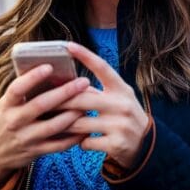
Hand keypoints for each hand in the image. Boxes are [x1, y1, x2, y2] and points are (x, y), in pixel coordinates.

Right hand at [0, 64, 90, 187]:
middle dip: (64, 93)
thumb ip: (24, 91)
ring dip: (72, 115)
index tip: (49, 67)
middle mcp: (14, 121)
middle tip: (83, 82)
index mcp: (7, 105)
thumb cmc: (6, 119)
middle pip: (40, 105)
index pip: (17, 89)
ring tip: (88, 104)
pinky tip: (86, 128)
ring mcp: (25, 138)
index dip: (32, 77)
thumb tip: (51, 69)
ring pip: (53, 126)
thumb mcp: (7, 104)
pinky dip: (74, 137)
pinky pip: (58, 145)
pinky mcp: (35, 152)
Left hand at [61, 42, 149, 168]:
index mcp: (122, 89)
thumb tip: (68, 84)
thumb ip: (98, 91)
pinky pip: (86, 142)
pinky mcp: (116, 144)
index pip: (102, 67)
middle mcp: (121, 104)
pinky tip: (80, 141)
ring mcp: (119, 124)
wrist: (147, 143)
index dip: (85, 55)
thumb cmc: (124, 115)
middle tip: (42, 101)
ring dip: (64, 124)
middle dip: (60, 101)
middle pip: (82, 99)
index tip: (68, 45)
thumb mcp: (118, 98)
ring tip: (54, 124)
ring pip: (79, 123)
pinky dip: (79, 142)